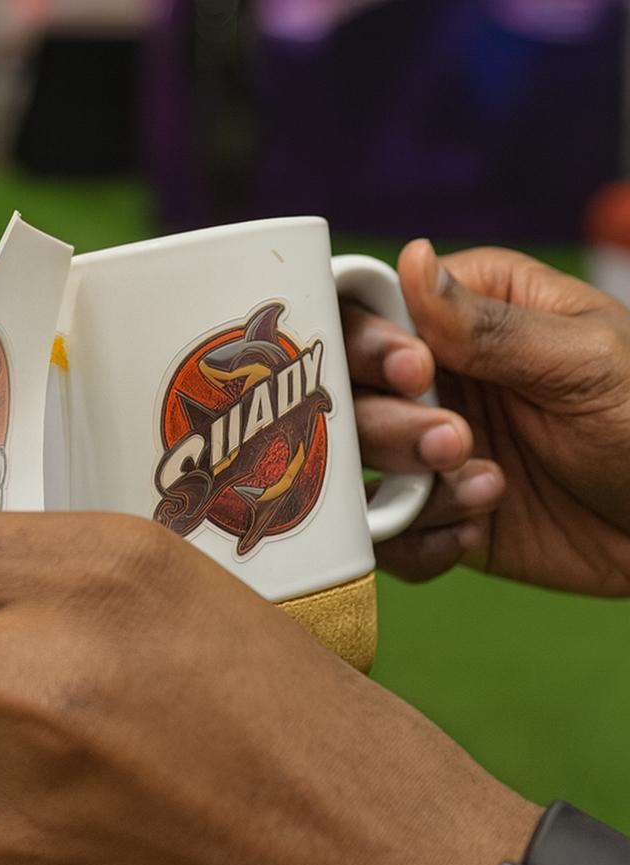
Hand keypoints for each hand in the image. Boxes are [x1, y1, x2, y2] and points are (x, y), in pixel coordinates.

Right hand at [347, 241, 629, 595]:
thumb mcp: (585, 361)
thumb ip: (490, 324)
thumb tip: (412, 258)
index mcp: (467, 316)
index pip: (372, 308)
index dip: (366, 340)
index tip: (411, 371)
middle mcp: (435, 380)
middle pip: (346, 391)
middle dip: (389, 422)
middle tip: (454, 441)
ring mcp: (426, 451)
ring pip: (354, 464)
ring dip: (410, 481)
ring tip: (489, 487)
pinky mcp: (432, 514)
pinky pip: (383, 532)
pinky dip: (416, 540)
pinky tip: (474, 532)